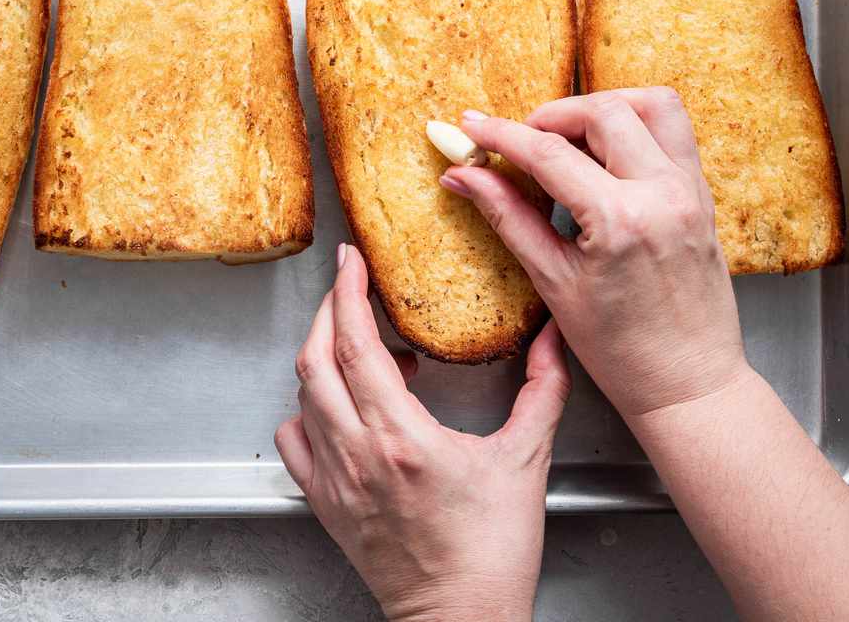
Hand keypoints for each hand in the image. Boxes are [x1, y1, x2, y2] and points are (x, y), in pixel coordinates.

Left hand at [274, 244, 571, 621]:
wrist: (461, 619)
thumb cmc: (491, 553)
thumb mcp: (526, 461)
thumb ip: (543, 392)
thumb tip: (552, 341)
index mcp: (403, 437)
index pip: (355, 344)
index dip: (346, 294)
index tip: (350, 263)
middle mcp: (358, 454)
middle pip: (315, 360)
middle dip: (326, 311)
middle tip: (348, 287)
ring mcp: (335, 480)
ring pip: (303, 396)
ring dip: (324, 360)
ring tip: (367, 353)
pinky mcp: (326, 504)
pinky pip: (295, 440)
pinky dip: (309, 411)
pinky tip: (342, 409)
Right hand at [439, 88, 747, 418]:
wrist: (688, 384)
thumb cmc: (622, 350)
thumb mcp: (553, 282)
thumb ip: (508, 217)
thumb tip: (462, 176)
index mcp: (621, 221)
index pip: (549, 153)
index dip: (501, 134)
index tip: (470, 126)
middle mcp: (664, 194)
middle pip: (602, 111)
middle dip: (551, 116)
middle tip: (518, 141)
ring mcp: (691, 190)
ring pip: (649, 105)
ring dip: (601, 108)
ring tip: (566, 138)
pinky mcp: (703, 195)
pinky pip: (674, 131)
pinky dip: (636, 124)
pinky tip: (604, 154)